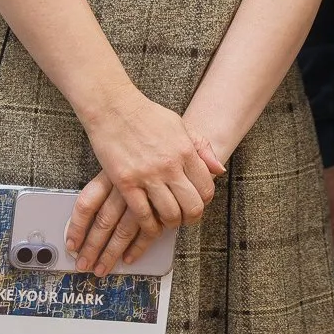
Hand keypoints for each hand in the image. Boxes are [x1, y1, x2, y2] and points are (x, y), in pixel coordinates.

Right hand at [74, 91, 223, 263]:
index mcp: (186, 151)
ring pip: (170, 214)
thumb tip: (219, 170)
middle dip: (191, 217)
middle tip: (184, 218)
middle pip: (192, 206)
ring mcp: (148, 175)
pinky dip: (149, 226)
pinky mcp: (126, 182)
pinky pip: (143, 215)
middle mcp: (170, 165)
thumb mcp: (180, 126)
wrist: (113, 107)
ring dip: (170, 223)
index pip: (206, 188)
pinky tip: (149, 224)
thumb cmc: (147, 115)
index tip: (196, 202)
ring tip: (166, 221)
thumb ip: (202, 148)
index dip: (204, 201)